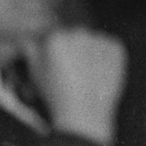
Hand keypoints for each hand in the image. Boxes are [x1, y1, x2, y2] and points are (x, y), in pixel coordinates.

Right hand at [30, 26, 128, 143]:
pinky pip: (108, 48)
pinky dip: (103, 58)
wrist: (84, 113)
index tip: (52, 66)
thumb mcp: (32, 73)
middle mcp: (78, 33)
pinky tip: (97, 75)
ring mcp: (99, 39)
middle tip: (68, 73)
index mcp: (54, 38)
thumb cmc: (54, 97)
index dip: (49, 53)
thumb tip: (29, 40)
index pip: (50, 37)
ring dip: (86, 52)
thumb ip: (28, 50)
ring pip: (90, 41)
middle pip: (71, 36)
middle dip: (69, 50)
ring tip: (83, 76)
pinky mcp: (116, 48)